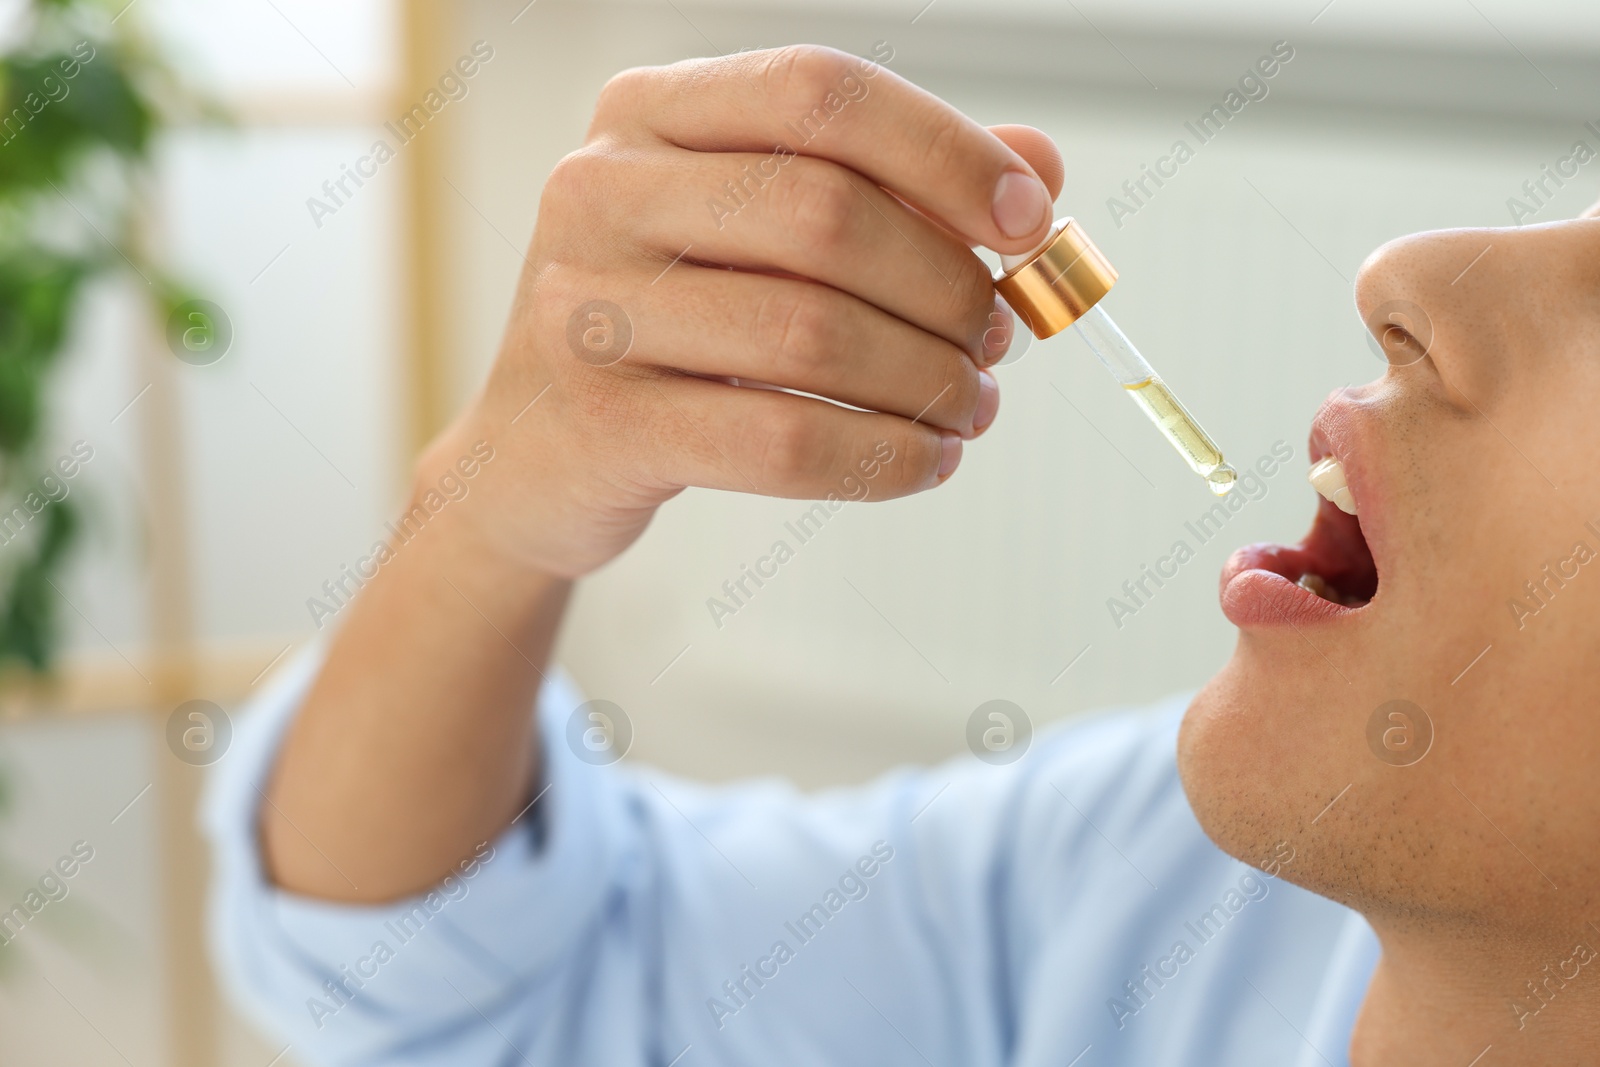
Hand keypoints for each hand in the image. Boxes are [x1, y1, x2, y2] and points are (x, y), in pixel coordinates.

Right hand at [437, 44, 1065, 578]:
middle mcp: (601, 191)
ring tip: (968, 406)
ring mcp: (587, 309)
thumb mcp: (759, 231)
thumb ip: (895, 186)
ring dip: (927, 381)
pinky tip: (925, 462)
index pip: (819, 93)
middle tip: (994, 338)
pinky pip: (782, 442)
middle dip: (946, 286)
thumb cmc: (672, 327)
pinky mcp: (602, 425)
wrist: (535, 455)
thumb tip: (1039, 167)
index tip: (1030, 221)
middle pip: (827, 215)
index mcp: (650, 114)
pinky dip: (883, 457)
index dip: (945, 151)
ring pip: (812, 336)